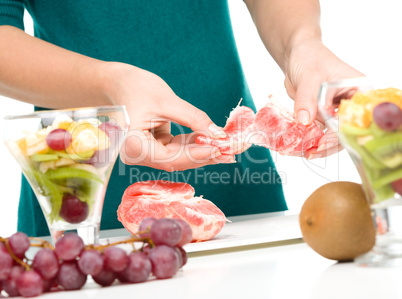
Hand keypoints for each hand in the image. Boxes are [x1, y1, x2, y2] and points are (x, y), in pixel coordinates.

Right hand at [105, 63, 232, 170]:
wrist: (116, 82)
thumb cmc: (133, 86)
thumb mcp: (166, 99)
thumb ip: (193, 118)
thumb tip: (218, 134)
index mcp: (133, 146)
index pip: (170, 157)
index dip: (197, 155)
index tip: (221, 148)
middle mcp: (137, 155)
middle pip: (176, 161)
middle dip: (204, 155)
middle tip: (230, 152)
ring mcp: (145, 153)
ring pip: (179, 157)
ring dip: (202, 151)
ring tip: (226, 147)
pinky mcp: (153, 147)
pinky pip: (176, 149)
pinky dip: (193, 145)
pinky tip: (212, 141)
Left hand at [284, 39, 364, 158]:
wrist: (296, 56)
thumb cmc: (310, 59)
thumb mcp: (310, 77)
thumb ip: (307, 99)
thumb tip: (305, 122)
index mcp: (360, 91)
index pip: (355, 118)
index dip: (340, 134)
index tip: (322, 144)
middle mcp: (352, 103)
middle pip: (345, 132)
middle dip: (328, 145)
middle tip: (310, 153)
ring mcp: (337, 111)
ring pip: (332, 135)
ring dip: (317, 145)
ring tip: (303, 152)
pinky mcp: (324, 115)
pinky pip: (319, 132)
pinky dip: (309, 139)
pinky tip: (299, 146)